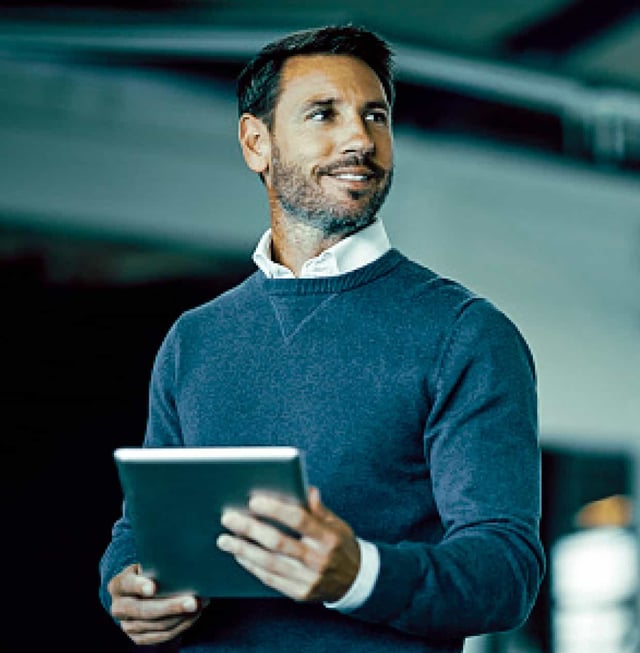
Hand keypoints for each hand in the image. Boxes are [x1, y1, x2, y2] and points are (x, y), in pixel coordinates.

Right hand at [108, 563, 207, 645]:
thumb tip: (181, 564)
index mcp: (118, 585)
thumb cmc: (148, 573)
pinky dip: (181, 626)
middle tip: (193, 602)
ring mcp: (127, 625)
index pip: (127, 584)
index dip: (139, 586)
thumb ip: (157, 565)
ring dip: (182, 617)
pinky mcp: (138, 638)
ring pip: (157, 625)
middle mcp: (119, 607)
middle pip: (144, 610)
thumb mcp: (147, 565)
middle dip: (171, 607)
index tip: (153, 587)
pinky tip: (194, 616)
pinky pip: (162, 636)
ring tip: (200, 605)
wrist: (136, 593)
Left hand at [217, 486, 359, 602]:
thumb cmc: (341, 546)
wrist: (355, 582)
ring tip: (225, 539)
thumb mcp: (337, 524)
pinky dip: (252, 566)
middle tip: (229, 518)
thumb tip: (306, 489)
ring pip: (269, 563)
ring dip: (243, 550)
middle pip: (278, 542)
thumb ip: (319, 508)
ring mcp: (308, 579)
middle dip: (250, 529)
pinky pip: (270, 579)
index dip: (275, 509)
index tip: (254, 501)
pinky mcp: (299, 594)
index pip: (299, 519)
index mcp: (328, 537)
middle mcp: (318, 559)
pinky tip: (240, 555)